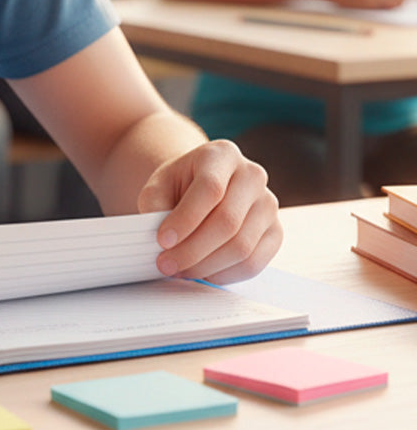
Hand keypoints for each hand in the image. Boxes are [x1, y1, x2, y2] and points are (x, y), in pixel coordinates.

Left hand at [137, 139, 280, 283]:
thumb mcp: (158, 186)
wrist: (203, 188)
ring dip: (205, 266)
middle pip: (227, 221)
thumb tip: (162, 241)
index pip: (210, 188)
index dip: (185, 218)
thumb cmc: (179, 185)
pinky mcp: (275, 231)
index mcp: (222, 154)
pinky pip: (254, 262)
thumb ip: (155, 206)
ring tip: (179, 270)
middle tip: (165, 264)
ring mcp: (268, 204)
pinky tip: (202, 273)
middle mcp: (252, 175)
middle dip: (192, 250)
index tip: (162, 240)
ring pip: (241, 246)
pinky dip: (225, 274)